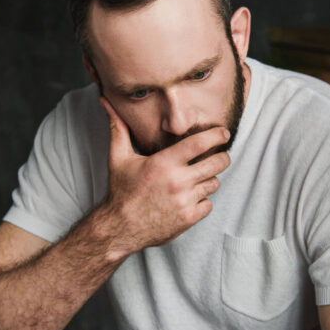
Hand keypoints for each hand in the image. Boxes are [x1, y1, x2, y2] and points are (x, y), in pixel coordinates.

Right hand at [98, 98, 230, 254]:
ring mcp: (185, 201)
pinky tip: (189, 199)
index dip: (216, 135)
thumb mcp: (119, 158)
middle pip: (217, 163)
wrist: (121, 227)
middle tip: (220, 156)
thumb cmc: (122, 191)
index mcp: (164, 163)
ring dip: (209, 180)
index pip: (200, 143)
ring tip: (196, 179)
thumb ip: (119, 128)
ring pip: (214, 183)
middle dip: (222, 157)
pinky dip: (203, 201)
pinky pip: (209, 204)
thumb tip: (106, 102)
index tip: (224, 133)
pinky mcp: (189, 218)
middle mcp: (178, 181)